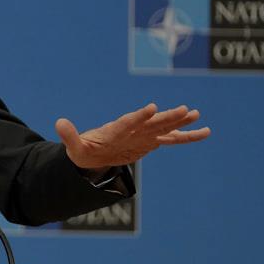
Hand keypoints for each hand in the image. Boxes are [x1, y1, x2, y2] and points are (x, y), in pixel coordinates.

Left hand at [55, 103, 209, 169]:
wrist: (93, 155)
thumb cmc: (83, 150)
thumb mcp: (74, 147)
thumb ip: (70, 136)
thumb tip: (58, 123)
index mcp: (115, 130)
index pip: (128, 122)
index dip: (139, 116)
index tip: (152, 108)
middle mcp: (132, 129)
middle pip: (151, 122)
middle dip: (166, 117)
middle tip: (184, 109)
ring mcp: (143, 135)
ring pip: (164, 128)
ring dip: (179, 122)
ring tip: (196, 114)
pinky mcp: (151, 142)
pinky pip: (172, 140)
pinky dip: (187, 137)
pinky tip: (205, 132)